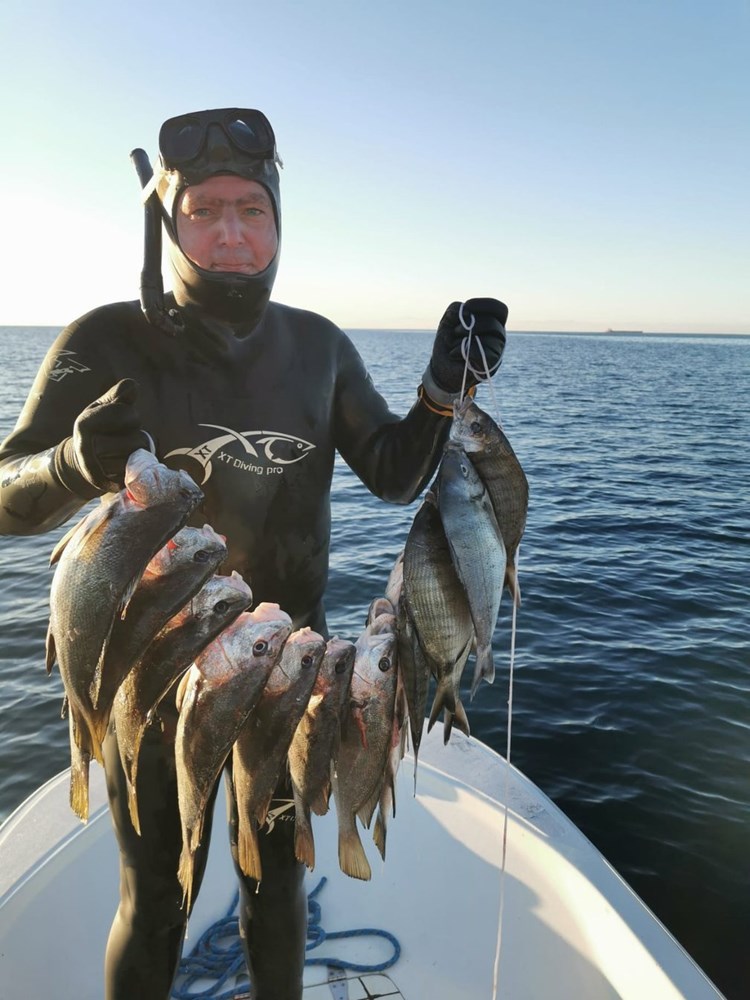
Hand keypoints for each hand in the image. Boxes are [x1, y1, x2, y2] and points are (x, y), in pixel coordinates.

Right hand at [56, 379, 147, 495]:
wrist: (81, 462)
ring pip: (139, 458)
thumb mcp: (103, 407)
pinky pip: (136, 475)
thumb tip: (133, 386)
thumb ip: (118, 395)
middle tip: (125, 437)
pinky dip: (135, 469)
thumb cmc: (98, 428)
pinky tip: (126, 465)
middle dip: (137, 437)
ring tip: (124, 450)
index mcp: (86, 423)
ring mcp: (98, 468)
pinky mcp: (108, 484)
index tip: (122, 419)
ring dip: (137, 453)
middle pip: (138, 441)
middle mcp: (88, 446)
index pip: (128, 415)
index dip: (131, 417)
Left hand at [427, 297, 507, 396]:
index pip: (499, 310)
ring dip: (464, 338)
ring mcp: (496, 352)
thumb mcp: (448, 321)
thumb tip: (466, 313)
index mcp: (492, 323)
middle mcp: (498, 337)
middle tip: (456, 331)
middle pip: (492, 323)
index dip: (485, 305)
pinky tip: (454, 353)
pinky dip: (463, 350)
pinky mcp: (490, 365)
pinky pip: (482, 352)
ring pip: (489, 338)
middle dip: (470, 324)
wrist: (440, 368)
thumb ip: (456, 310)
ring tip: (452, 344)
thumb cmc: (448, 342)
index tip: (467, 306)